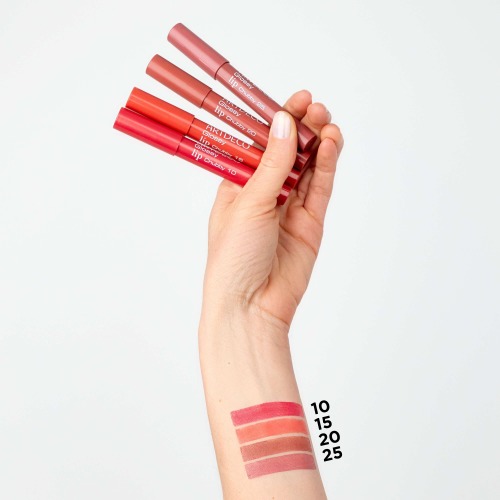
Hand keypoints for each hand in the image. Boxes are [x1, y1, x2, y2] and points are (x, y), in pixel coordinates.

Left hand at [201, 90, 343, 332]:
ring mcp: (289, 208)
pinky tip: (331, 146)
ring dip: (318, 144)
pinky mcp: (310, 224)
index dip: (276, 122)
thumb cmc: (234, 257)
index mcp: (237, 186)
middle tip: (316, 109)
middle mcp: (264, 194)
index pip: (260, 144)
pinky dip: (327, 167)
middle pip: (288, 153)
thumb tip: (284, 122)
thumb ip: (272, 164)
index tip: (294, 101)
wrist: (252, 305)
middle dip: (302, 129)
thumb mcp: (250, 203)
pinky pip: (320, 189)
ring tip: (327, 123)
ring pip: (308, 168)